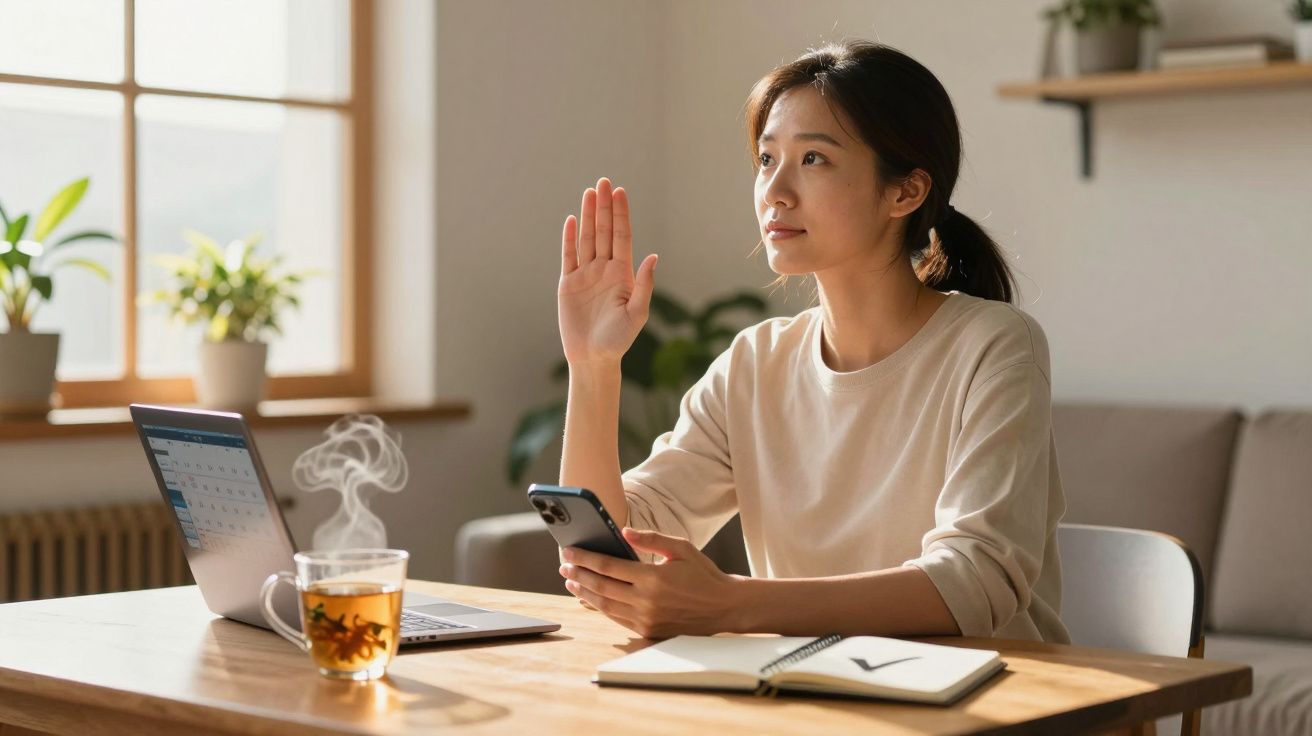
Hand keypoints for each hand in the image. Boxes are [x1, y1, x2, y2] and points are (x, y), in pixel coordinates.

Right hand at [558, 177, 658, 366]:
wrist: (593, 358)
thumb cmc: (619, 340)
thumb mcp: (637, 313)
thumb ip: (644, 285)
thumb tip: (653, 256)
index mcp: (623, 274)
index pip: (622, 237)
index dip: (621, 214)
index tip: (620, 192)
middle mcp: (604, 270)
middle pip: (604, 232)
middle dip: (604, 207)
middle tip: (604, 182)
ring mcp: (585, 275)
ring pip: (587, 238)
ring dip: (588, 216)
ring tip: (590, 192)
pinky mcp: (568, 284)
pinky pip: (568, 255)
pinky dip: (569, 238)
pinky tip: (572, 220)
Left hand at [558, 528, 741, 638]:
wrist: (724, 607)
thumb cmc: (703, 574)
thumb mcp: (681, 548)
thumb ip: (651, 539)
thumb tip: (622, 531)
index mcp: (653, 578)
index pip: (608, 566)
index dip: (585, 558)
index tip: (569, 552)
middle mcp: (646, 601)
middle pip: (601, 587)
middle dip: (579, 575)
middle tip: (564, 566)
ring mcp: (646, 619)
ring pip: (605, 606)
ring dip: (585, 593)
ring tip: (572, 582)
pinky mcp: (648, 631)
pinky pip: (617, 619)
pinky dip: (601, 608)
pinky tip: (592, 598)